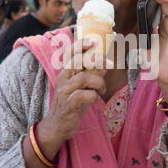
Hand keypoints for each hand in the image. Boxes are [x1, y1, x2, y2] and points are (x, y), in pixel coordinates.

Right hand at [35, 38, 108, 159]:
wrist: (57, 127)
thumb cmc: (72, 106)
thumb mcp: (82, 89)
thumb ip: (91, 77)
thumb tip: (105, 66)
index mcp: (65, 73)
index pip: (70, 53)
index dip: (81, 44)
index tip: (95, 41)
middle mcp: (62, 79)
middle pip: (77, 61)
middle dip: (95, 59)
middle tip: (109, 64)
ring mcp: (64, 92)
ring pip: (83, 77)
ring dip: (98, 82)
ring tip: (102, 90)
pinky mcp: (67, 105)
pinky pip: (83, 95)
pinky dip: (94, 96)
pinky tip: (95, 100)